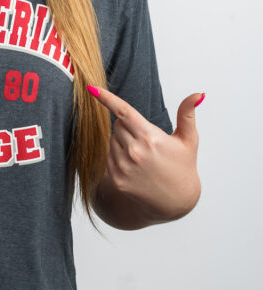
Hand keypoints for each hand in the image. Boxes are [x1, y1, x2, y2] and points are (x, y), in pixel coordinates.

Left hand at [88, 86, 202, 221]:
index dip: (106, 98)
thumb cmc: (182, 166)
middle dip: (129, 126)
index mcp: (151, 138)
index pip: (124, 112)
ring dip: (123, 141)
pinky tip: (134, 164)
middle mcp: (135, 152)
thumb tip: (197, 94)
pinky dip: (118, 155)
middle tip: (146, 139)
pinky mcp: (116, 178)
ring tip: (143, 154)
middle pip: (118, 124)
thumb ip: (187, 114)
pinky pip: (109, 155)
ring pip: (112, 139)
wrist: (175, 201)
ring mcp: (123, 166)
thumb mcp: (188, 139)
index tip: (91, 88)